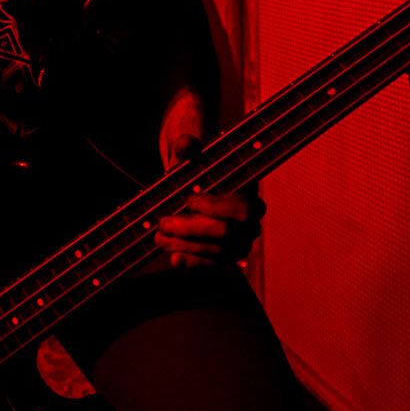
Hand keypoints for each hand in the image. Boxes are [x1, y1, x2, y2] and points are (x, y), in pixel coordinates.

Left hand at [156, 92, 263, 267]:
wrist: (187, 180)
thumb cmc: (193, 163)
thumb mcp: (187, 149)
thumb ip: (188, 145)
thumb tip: (186, 144)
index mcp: (249, 191)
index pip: (244, 209)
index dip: (217, 209)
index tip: (189, 200)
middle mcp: (250, 220)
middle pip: (228, 235)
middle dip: (192, 230)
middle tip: (164, 222)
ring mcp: (239, 241)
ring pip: (218, 253)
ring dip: (186, 247)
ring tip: (159, 237)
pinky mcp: (222, 256)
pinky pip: (212, 266)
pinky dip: (192, 263)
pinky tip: (174, 258)